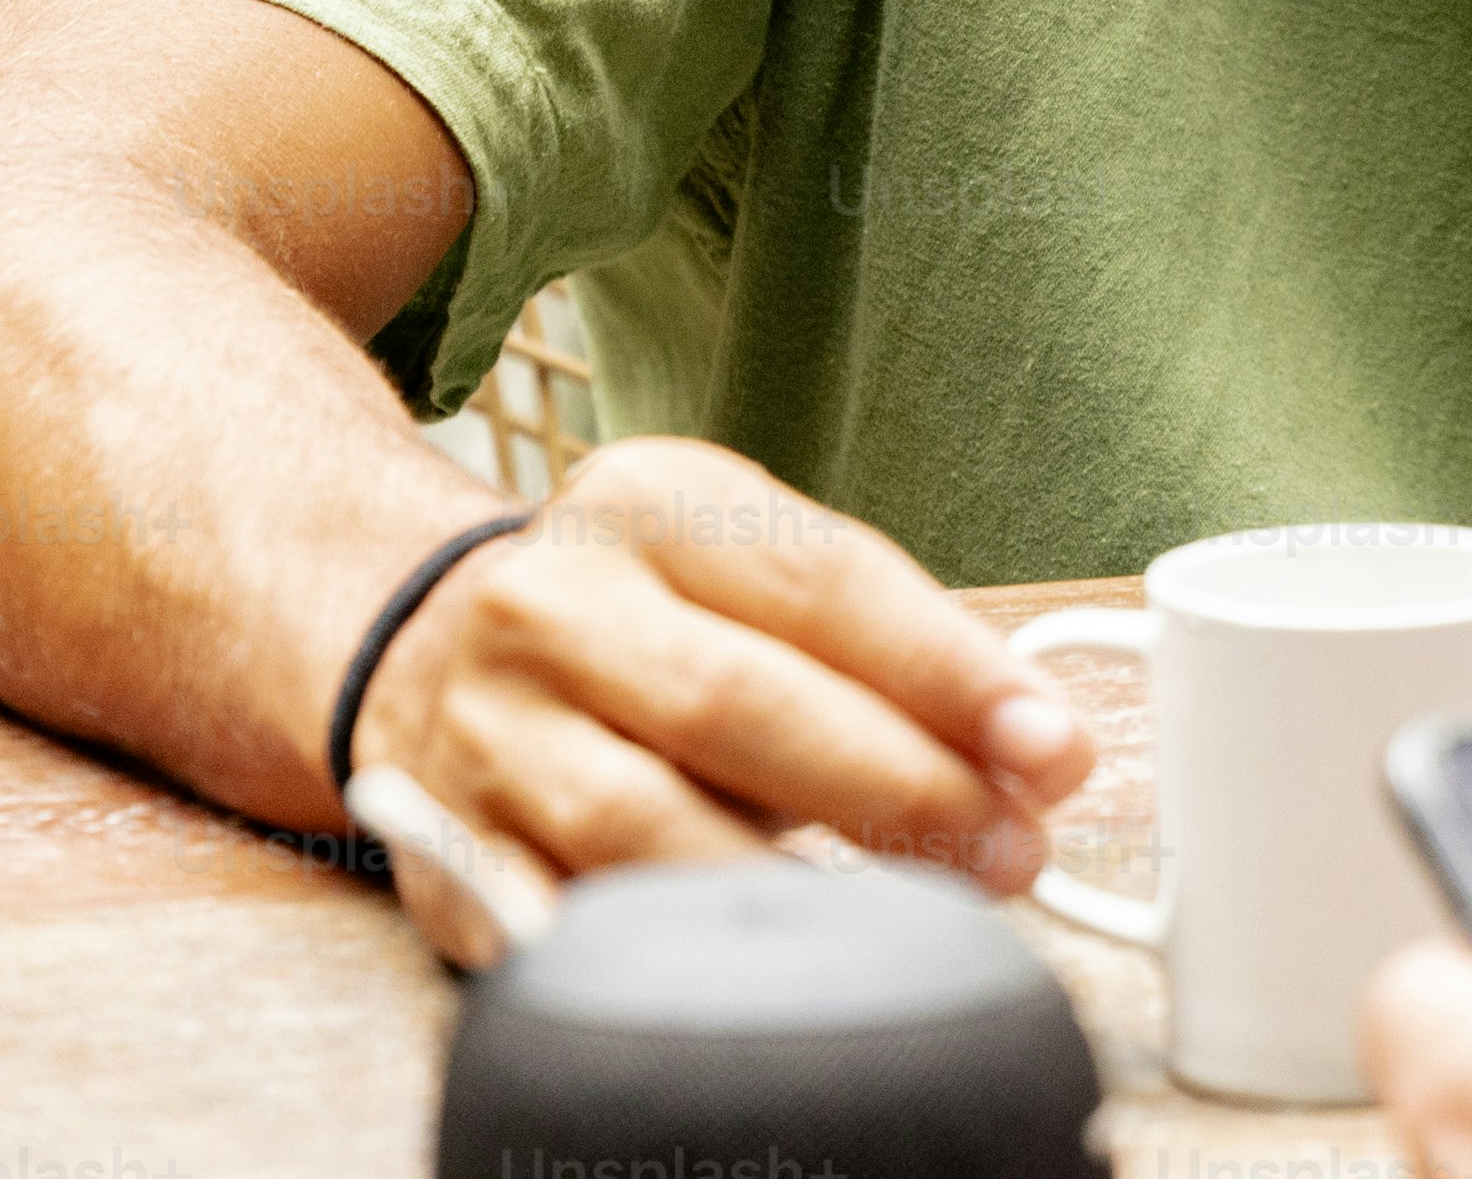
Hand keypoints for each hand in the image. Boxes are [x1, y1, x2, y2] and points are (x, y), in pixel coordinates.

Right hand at [347, 438, 1092, 965]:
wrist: (422, 645)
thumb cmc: (643, 613)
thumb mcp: (746, 570)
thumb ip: (883, 647)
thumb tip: (1029, 750)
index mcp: (650, 503)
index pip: (826, 583)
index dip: (950, 672)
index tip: (1049, 746)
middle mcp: (552, 605)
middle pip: (738, 703)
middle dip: (897, 787)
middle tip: (1009, 850)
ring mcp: (483, 730)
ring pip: (643, 826)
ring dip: (792, 888)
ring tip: (907, 917)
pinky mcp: (440, 850)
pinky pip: (557, 921)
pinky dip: (658, 953)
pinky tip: (749, 968)